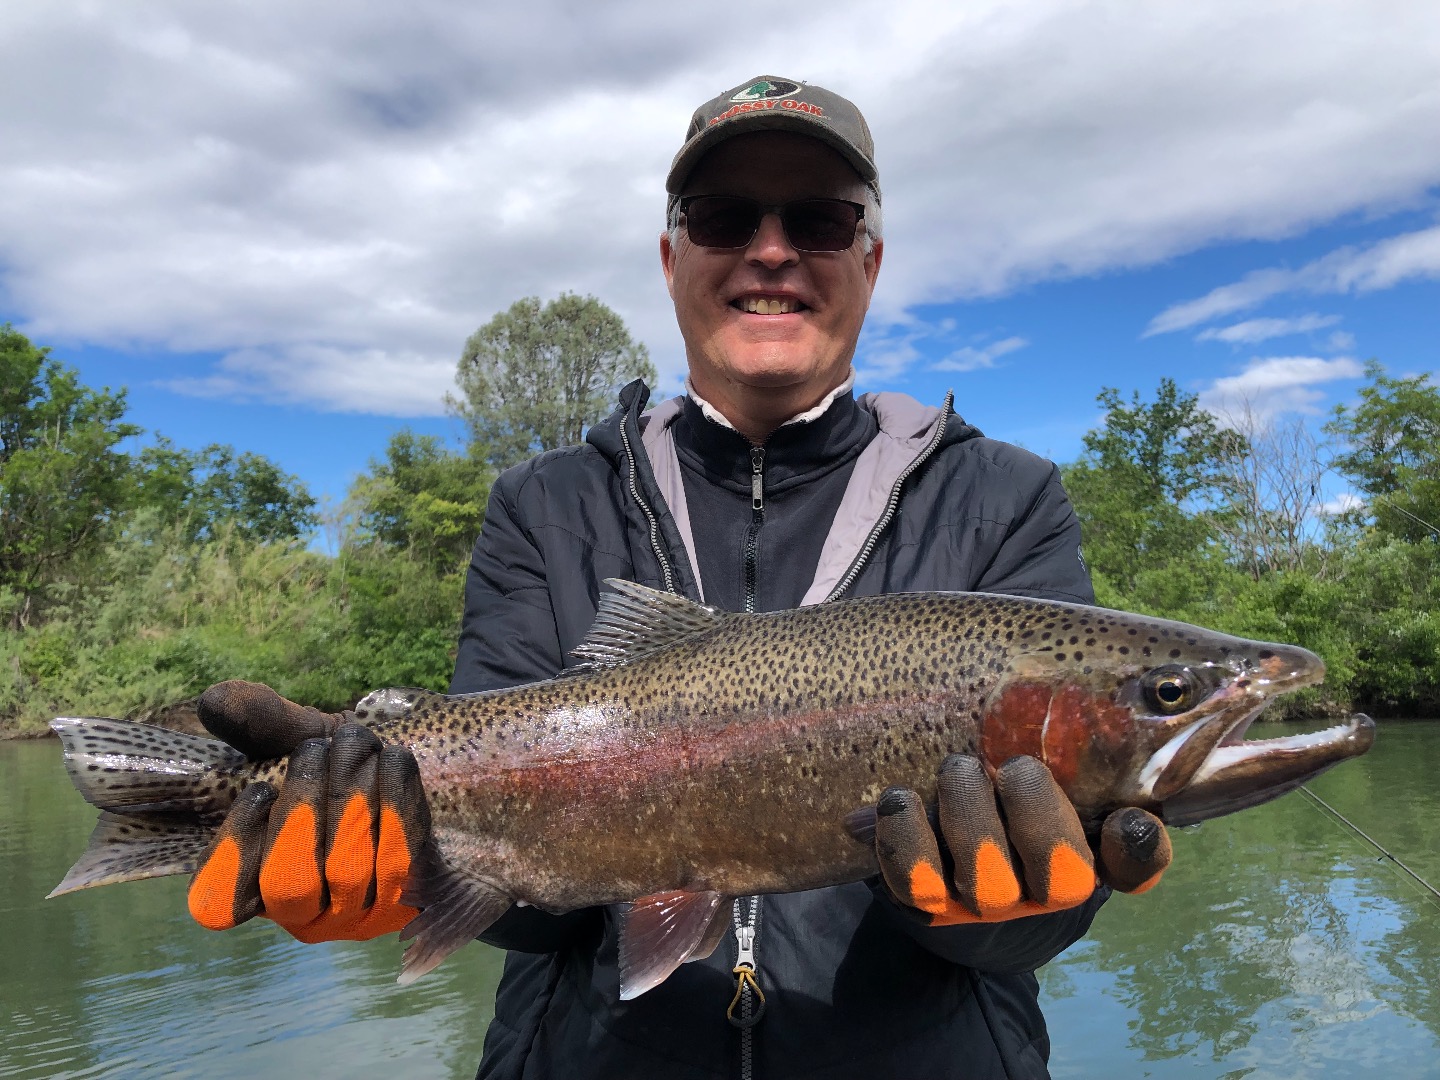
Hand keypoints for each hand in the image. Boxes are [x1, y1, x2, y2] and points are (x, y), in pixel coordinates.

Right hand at [186, 681, 430, 942]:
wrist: (450, 779)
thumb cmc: (357, 768)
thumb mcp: (310, 739)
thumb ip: (263, 724)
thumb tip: (214, 700)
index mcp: (260, 887)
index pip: (217, 904)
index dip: (232, 850)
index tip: (259, 789)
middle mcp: (307, 916)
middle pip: (287, 884)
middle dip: (302, 807)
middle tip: (316, 749)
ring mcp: (362, 917)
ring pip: (346, 869)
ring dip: (351, 794)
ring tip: (359, 744)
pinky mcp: (414, 903)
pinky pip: (400, 858)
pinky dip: (395, 800)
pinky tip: (395, 759)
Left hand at [876, 754, 1170, 925]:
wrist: (962, 918)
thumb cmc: (1017, 834)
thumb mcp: (1057, 804)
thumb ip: (1082, 775)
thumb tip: (1105, 727)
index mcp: (1091, 864)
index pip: (1135, 863)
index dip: (1137, 844)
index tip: (1128, 817)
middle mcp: (1043, 896)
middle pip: (1058, 866)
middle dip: (1029, 797)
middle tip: (1008, 767)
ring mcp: (985, 907)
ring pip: (986, 872)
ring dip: (967, 805)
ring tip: (956, 771)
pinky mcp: (927, 906)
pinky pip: (914, 876)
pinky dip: (904, 829)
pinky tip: (902, 800)